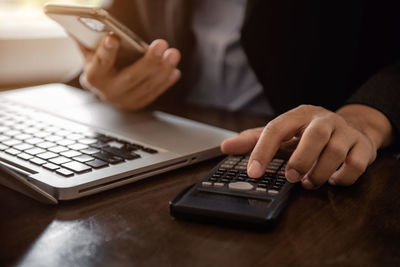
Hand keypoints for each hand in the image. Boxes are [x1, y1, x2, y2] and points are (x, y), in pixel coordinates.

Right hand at [76, 35, 180, 109]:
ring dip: (163, 70)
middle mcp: (107, 91)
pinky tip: (174, 71)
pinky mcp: (136, 104)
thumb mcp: (96, 48)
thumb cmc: (100, 58)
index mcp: (94, 75)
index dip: (107, 51)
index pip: (101, 62)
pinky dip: (165, 81)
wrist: (102, 81)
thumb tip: (114, 30)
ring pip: (146, 86)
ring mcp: (123, 100)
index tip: (113, 38)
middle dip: (149, 61)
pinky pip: (153, 93)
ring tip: (173, 54)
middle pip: (131, 77)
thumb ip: (102, 40)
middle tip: (161, 44)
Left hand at [221, 104, 392, 188]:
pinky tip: (332, 179)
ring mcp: (345, 132)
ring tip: (309, 182)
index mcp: (298, 115)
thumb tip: (225, 147)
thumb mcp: (282, 133)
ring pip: (336, 152)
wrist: (351, 127)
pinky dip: (342, 178)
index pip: (276, 129)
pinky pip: (356, 164)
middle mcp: (323, 120)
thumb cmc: (309, 133)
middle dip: (301, 160)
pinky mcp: (363, 147)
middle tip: (290, 177)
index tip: (253, 173)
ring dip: (319, 173)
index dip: (262, 151)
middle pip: (314, 135)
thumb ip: (254, 140)